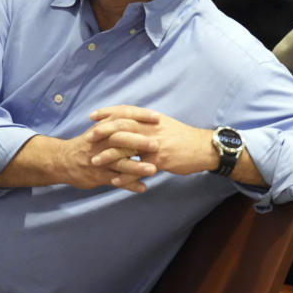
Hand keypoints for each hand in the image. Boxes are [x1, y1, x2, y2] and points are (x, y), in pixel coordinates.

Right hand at [0, 126, 157, 192]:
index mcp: (105, 128)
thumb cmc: (88, 144)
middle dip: (139, 142)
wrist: (63, 161)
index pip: (123, 117)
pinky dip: (129, 185)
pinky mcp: (98, 176)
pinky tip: (143, 188)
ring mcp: (100, 160)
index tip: (158, 117)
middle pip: (121, 140)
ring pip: (120, 164)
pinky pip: (116, 181)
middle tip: (157, 145)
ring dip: (137, 167)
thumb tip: (141, 116)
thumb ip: (118, 122)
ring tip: (154, 170)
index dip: (140, 116)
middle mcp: (102, 143)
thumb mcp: (100, 129)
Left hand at [87, 106, 215, 180]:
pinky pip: (138, 169)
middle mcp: (151, 129)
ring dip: (109, 156)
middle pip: (122, 127)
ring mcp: (155, 145)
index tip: (93, 116)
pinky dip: (125, 176)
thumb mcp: (166, 125)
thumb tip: (134, 122)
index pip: (126, 111)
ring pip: (127, 149)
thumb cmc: (185, 138)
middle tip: (88, 138)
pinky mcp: (160, 161)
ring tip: (95, 162)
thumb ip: (149, 124)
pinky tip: (115, 181)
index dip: (108, 112)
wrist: (205, 148)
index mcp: (151, 120)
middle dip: (103, 132)